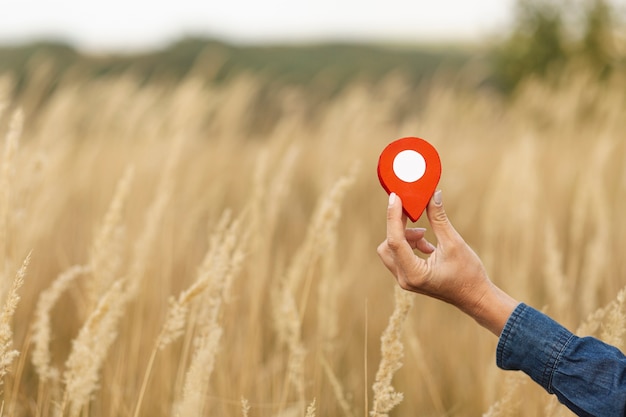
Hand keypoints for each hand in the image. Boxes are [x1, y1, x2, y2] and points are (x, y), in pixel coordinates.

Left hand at [376, 191, 517, 334]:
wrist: (475, 297)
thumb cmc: (468, 274)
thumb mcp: (454, 243)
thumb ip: (439, 219)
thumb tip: (433, 194)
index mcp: (414, 274)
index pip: (395, 241)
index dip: (394, 217)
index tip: (395, 198)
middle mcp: (405, 279)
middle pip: (388, 246)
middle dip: (399, 229)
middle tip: (414, 216)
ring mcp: (405, 280)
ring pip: (391, 250)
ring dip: (406, 237)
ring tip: (427, 235)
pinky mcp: (409, 278)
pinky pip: (399, 256)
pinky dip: (409, 245)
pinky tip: (428, 245)